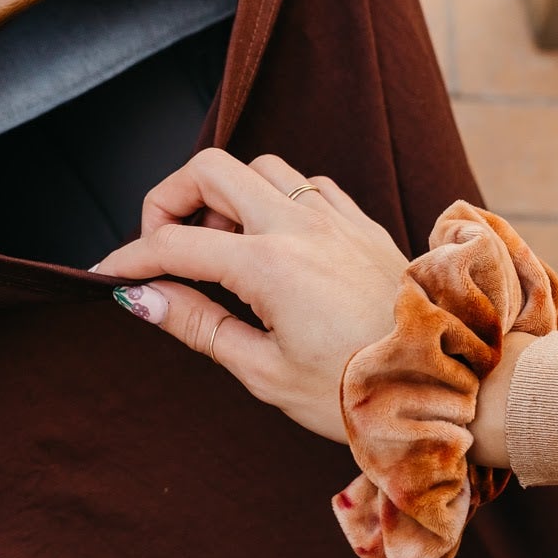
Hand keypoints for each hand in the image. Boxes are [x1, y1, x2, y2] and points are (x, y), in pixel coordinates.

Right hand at [92, 151, 409, 442]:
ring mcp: (336, 218)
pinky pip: (308, 185)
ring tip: (220, 248)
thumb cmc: (359, 390)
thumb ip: (198, 325)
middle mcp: (301, 226)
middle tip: (162, 247)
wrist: (447, 383)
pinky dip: (276, 199)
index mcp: (270, 265)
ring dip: (226, 194)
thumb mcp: (265, 371)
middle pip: (211, 169)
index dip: (131, 258)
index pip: (174, 244)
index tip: (109, 275)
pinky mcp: (362, 223)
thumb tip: (144, 298)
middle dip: (169, 200)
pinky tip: (275, 243)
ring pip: (261, 167)